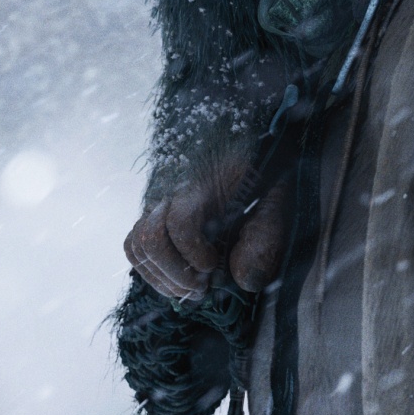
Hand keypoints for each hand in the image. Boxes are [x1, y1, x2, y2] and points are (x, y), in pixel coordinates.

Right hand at [125, 150, 288, 302]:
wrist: (239, 126)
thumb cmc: (260, 159)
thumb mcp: (277, 191)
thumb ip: (266, 232)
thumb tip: (244, 281)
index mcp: (203, 181)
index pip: (179, 221)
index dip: (192, 252)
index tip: (213, 266)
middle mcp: (170, 188)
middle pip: (150, 237)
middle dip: (174, 273)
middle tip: (201, 288)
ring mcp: (157, 198)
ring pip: (137, 244)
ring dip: (160, 276)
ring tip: (189, 288)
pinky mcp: (153, 207)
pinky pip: (135, 241)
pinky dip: (150, 267)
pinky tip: (177, 277)